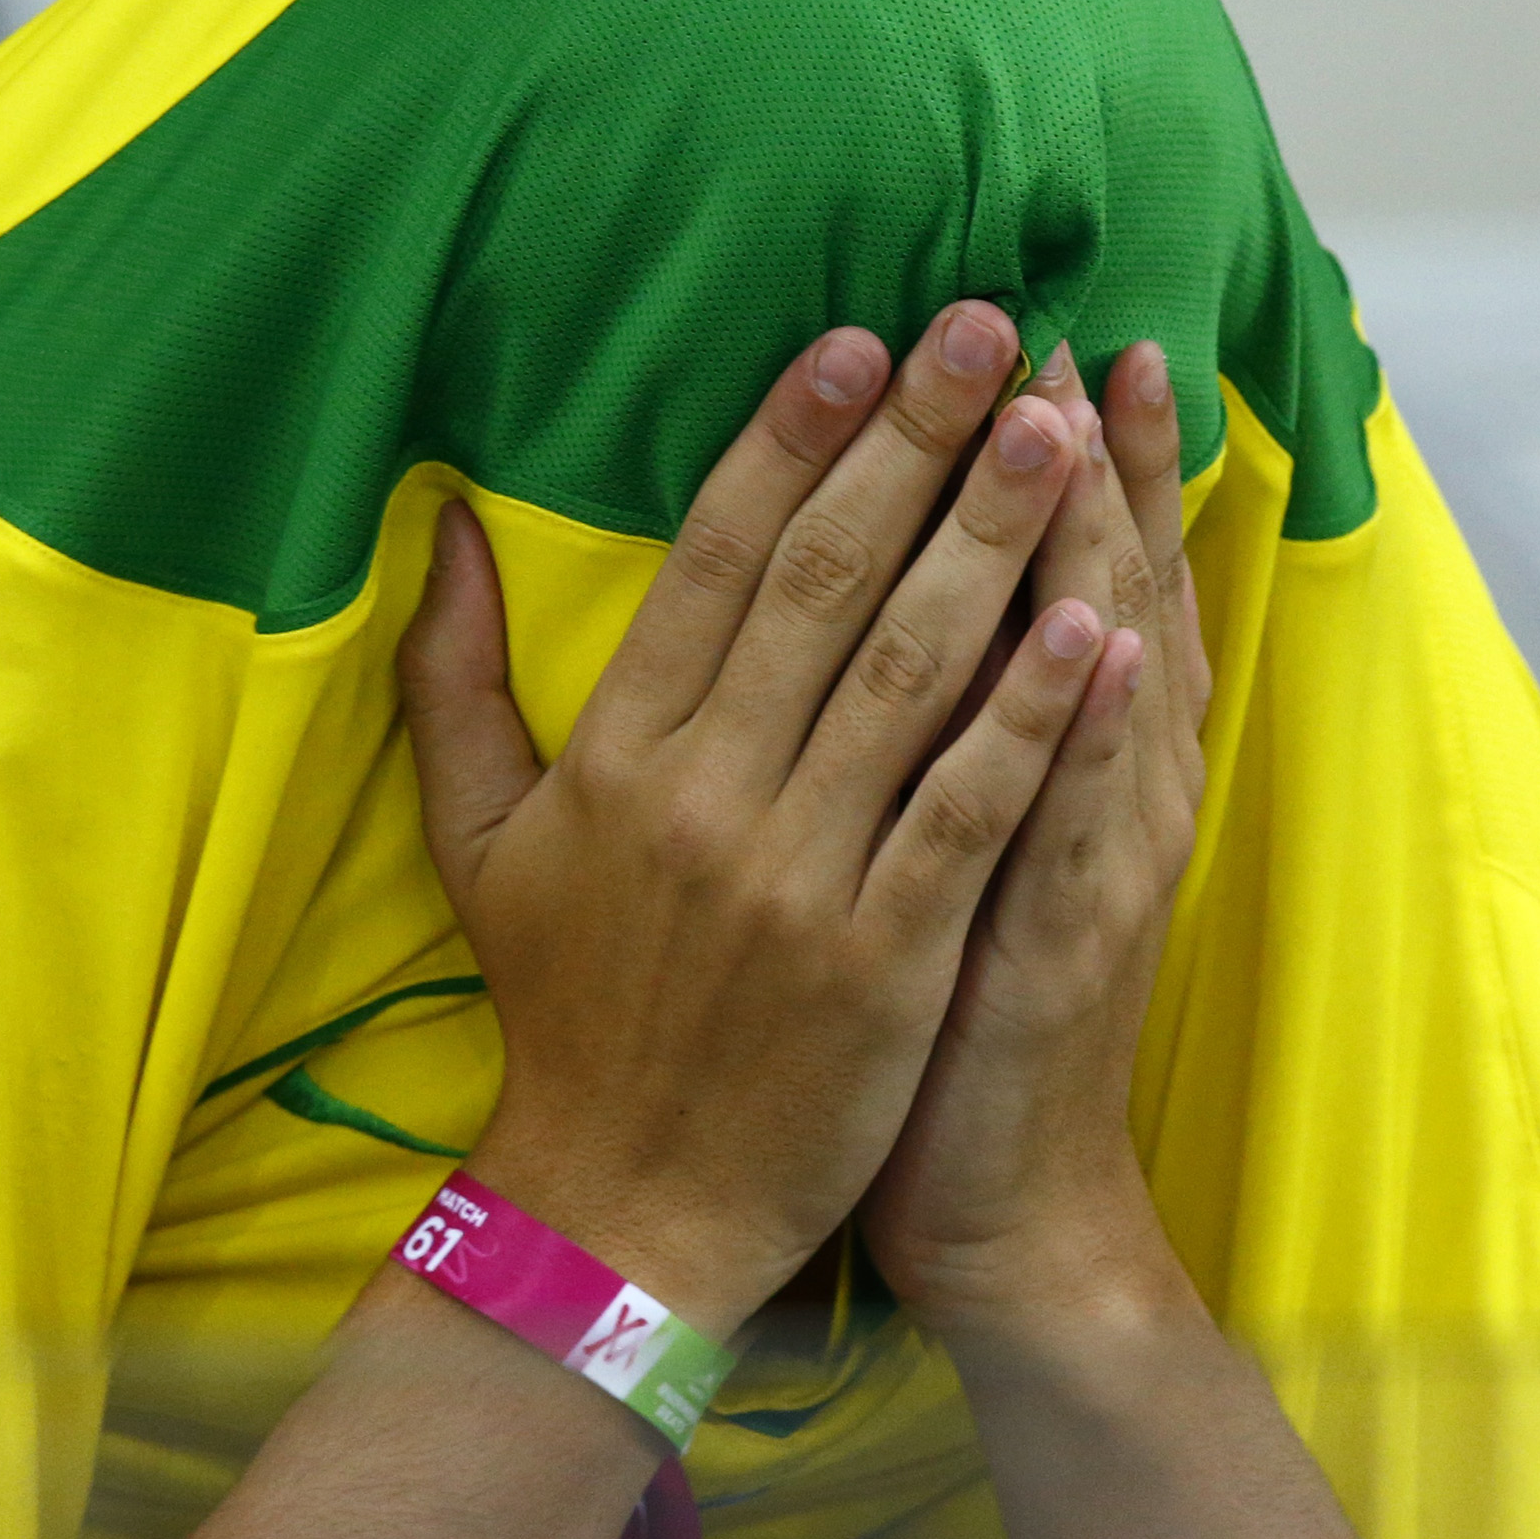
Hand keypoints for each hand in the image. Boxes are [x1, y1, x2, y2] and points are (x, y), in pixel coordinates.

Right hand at [397, 304, 1117, 1337]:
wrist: (622, 1210)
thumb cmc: (567, 1012)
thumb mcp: (481, 842)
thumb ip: (453, 678)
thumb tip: (440, 524)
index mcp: (619, 755)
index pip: (715, 559)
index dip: (790, 437)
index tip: (859, 337)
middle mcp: (705, 796)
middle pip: (824, 584)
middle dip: (913, 445)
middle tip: (989, 328)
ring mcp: (798, 878)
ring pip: (908, 675)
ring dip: (990, 542)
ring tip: (1056, 431)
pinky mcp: (883, 961)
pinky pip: (968, 812)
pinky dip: (1033, 717)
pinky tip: (1099, 626)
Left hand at [862, 340, 1211, 1346]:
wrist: (992, 1197)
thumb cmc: (927, 1009)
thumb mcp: (926, 839)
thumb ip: (912, 710)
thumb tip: (861, 586)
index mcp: (1049, 748)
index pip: (1064, 567)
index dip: (1054, 453)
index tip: (1030, 331)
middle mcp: (1098, 779)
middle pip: (1095, 581)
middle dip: (1068, 448)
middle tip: (1048, 319)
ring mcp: (1094, 855)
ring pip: (1106, 669)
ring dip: (1095, 541)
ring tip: (1084, 412)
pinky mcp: (1061, 941)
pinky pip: (1080, 817)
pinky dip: (1094, 727)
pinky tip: (1105, 636)